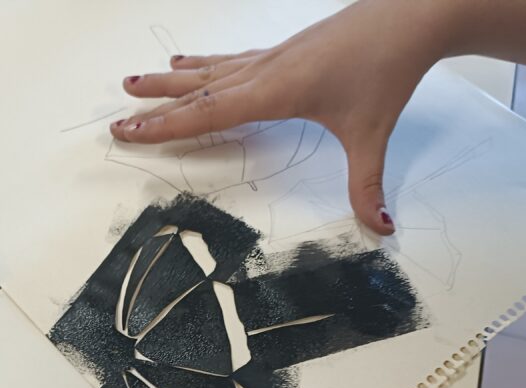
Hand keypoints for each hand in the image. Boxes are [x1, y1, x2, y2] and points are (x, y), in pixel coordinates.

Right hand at [109, 0, 449, 234]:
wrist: (408, 15)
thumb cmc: (385, 69)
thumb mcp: (372, 135)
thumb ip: (367, 186)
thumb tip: (380, 229)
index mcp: (274, 92)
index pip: (207, 113)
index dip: (164, 126)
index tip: (129, 131)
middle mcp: (263, 71)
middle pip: (196, 91)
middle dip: (154, 107)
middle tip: (117, 119)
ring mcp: (270, 57)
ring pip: (207, 71)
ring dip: (168, 81)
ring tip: (134, 82)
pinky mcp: (282, 50)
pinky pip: (228, 60)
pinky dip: (202, 63)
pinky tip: (188, 60)